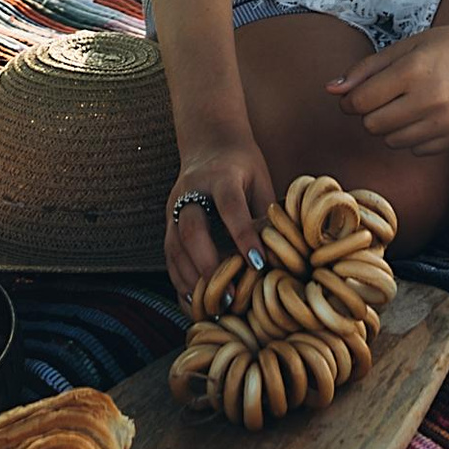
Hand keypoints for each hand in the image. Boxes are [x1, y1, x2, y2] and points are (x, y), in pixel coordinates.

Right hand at [164, 132, 274, 304]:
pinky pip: (169, 255)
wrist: (209, 142)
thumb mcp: (260, 181)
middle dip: (209, 265)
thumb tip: (281, 254)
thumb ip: (265, 214)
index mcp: (221, 176)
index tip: (258, 265)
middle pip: (192, 229)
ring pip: (174, 246)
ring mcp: (174, 207)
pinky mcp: (168, 223)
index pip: (230, 207)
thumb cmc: (244, 166)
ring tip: (211, 306)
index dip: (244, 236)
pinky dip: (180, 280)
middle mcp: (191, 191)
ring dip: (192, 279)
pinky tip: (195, 300)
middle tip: (230, 295)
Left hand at [327, 22, 448, 160]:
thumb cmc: (445, 45)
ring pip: (392, 141)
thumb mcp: (403, 47)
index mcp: (414, 70)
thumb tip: (331, 90)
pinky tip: (426, 114)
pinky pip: (417, 150)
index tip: (355, 95)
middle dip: (370, 113)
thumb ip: (365, 70)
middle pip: (373, 125)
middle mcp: (432, 98)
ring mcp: (448, 120)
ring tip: (406, 104)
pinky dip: (413, 136)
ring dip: (390, 126)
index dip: (350, 101)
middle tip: (383, 97)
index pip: (360, 102)